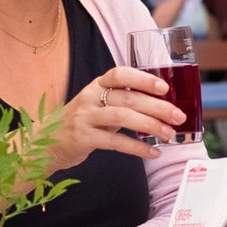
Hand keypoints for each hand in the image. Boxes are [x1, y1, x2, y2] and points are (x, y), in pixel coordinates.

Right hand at [46, 67, 187, 170]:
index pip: (119, 74)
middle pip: (127, 98)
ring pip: (122, 118)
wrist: (48, 143)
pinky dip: (137, 148)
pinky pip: (115, 143)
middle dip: (157, 107)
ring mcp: (84, 118)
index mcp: (96, 86)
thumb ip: (123, 102)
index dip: (143, 79)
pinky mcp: (82, 138)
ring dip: (150, 125)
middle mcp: (89, 98)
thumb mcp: (98, 105)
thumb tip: (162, 106)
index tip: (164, 87)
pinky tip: (153, 152)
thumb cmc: (83, 123)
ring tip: (169, 134)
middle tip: (178, 116)